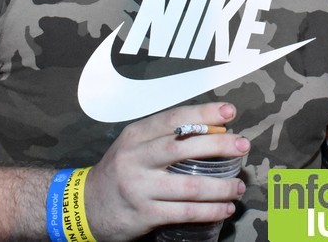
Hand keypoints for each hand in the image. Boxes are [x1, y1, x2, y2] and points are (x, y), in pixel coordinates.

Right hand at [84, 102, 249, 240]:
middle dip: (219, 145)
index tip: (230, 111)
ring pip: (189, 185)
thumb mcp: (133, 146)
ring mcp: (139, 188)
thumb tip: (213, 129)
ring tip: (239, 186)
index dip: (204, 113)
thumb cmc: (120, 171)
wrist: (84, 207)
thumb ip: (163, 137)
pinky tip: (225, 208)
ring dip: (220, 186)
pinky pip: (185, 212)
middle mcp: (135, 158)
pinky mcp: (144, 214)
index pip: (173, 119)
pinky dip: (209, 210)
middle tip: (243, 146)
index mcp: (135, 136)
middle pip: (183, 148)